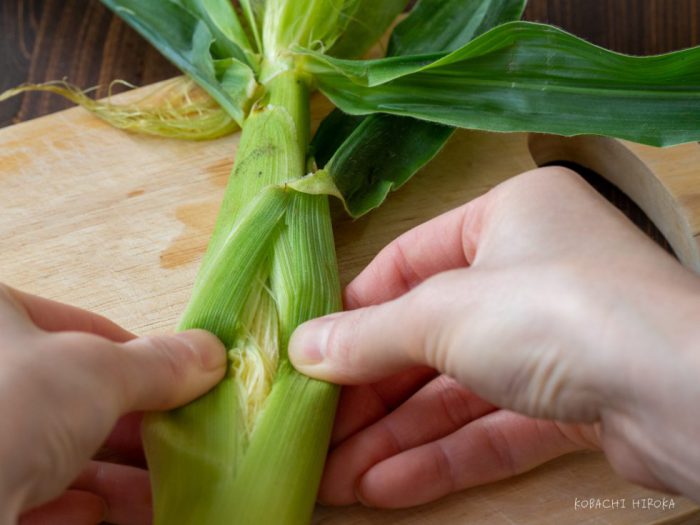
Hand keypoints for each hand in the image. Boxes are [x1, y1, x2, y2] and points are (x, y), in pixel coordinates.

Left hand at [0, 286, 225, 523]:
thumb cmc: (10, 408)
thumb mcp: (98, 374)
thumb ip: (159, 364)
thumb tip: (212, 352)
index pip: (78, 328)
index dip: (139, 357)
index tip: (180, 386)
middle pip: (68, 397)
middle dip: (129, 427)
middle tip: (176, 446)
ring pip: (45, 451)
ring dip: (108, 476)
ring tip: (158, 495)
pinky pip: (18, 492)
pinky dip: (65, 507)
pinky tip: (96, 518)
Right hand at [289, 167, 699, 507]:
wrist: (683, 393)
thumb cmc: (552, 311)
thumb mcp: (444, 313)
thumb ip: (370, 335)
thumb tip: (304, 348)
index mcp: (508, 219)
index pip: (410, 263)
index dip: (356, 312)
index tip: (310, 355)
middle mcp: (533, 273)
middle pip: (431, 337)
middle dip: (372, 394)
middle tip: (315, 434)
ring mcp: (556, 341)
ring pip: (459, 390)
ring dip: (397, 436)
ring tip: (336, 478)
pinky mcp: (576, 402)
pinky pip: (494, 424)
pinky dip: (442, 455)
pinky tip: (385, 486)